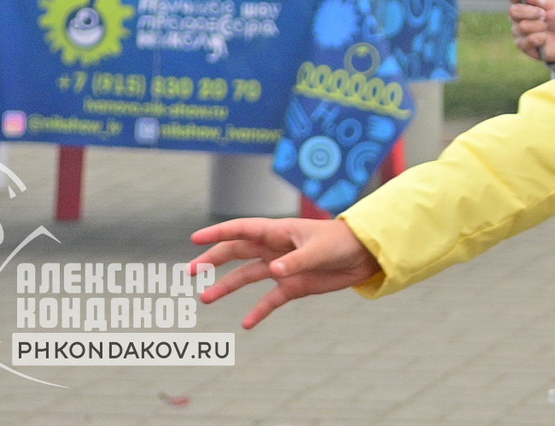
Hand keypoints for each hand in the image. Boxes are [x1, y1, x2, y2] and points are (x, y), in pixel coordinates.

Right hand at [189, 216, 381, 328]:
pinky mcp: (293, 285)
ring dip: (226, 286)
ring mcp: (282, 267)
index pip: (242, 230)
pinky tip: (247, 324)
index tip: (194, 239)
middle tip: (189, 273)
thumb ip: (296, 261)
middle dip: (212, 260)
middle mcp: (275, 248)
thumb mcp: (319, 250)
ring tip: (205, 299)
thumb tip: (273, 270)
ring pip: (247, 276)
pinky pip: (270, 299)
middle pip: (237, 253)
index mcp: (279, 231)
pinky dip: (258, 311)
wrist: (365, 255)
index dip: (218, 233)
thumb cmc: (342, 242)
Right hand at [508, 0, 554, 64]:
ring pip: (522, 26)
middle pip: (514, 11)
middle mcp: (517, 17)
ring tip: (546, 28)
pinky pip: (527, 40)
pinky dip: (540, 38)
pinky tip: (544, 38)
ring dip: (539, 26)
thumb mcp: (552, 6)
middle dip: (531, 12)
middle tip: (544, 14)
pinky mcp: (522, 45)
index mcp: (524, 5)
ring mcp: (518, 32)